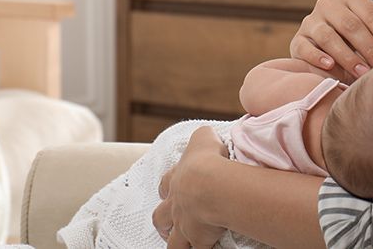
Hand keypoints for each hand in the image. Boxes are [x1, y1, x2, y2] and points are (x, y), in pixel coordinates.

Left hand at [153, 127, 228, 247]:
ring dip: (176, 242)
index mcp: (176, 180)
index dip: (166, 188)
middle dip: (163, 222)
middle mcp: (176, 204)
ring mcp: (184, 224)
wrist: (210, 184)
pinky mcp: (197, 239)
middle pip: (162, 217)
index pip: (166, 183)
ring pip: (174, 240)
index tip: (167, 191)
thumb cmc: (206, 160)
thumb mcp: (203, 138)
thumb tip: (206, 134)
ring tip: (180, 246)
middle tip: (166, 226)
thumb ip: (202, 137)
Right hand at [289, 0, 372, 80]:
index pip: (371, 13)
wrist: (323, 47)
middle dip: (369, 48)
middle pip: (351, 25)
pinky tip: (330, 66)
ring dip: (348, 57)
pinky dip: (318, 57)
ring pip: (328, 37)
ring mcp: (310, 21)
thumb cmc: (354, 40)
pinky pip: (306, 48)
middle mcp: (328, 4)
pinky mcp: (298, 39)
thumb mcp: (370, 33)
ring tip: (362, 73)